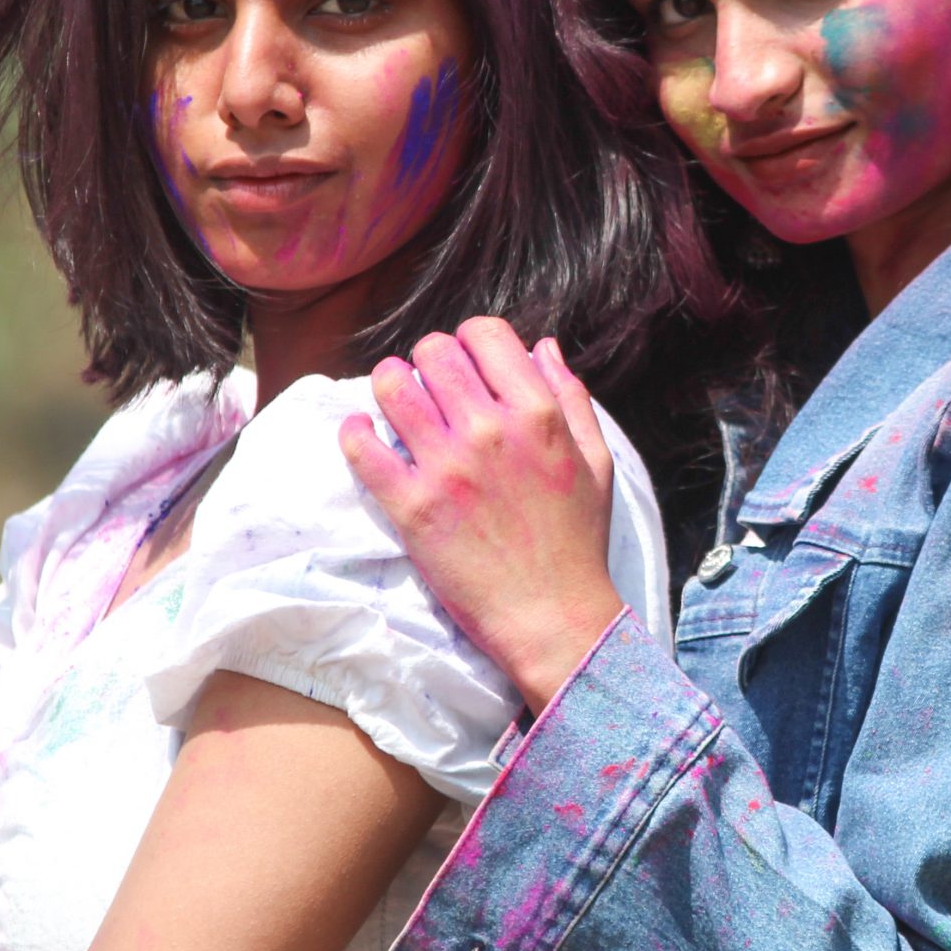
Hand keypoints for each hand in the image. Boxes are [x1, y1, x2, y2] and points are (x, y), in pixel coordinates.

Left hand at [341, 318, 627, 713]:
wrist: (553, 617)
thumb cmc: (577, 542)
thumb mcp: (596, 461)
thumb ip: (572, 397)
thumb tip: (542, 347)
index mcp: (538, 414)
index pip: (485, 334)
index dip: (470, 341)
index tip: (466, 364)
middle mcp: (491, 431)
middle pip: (433, 352)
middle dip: (427, 360)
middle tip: (428, 386)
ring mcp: (448, 469)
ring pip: (392, 386)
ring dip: (388, 384)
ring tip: (395, 403)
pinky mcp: (413, 508)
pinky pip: (363, 448)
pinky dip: (354, 432)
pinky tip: (363, 434)